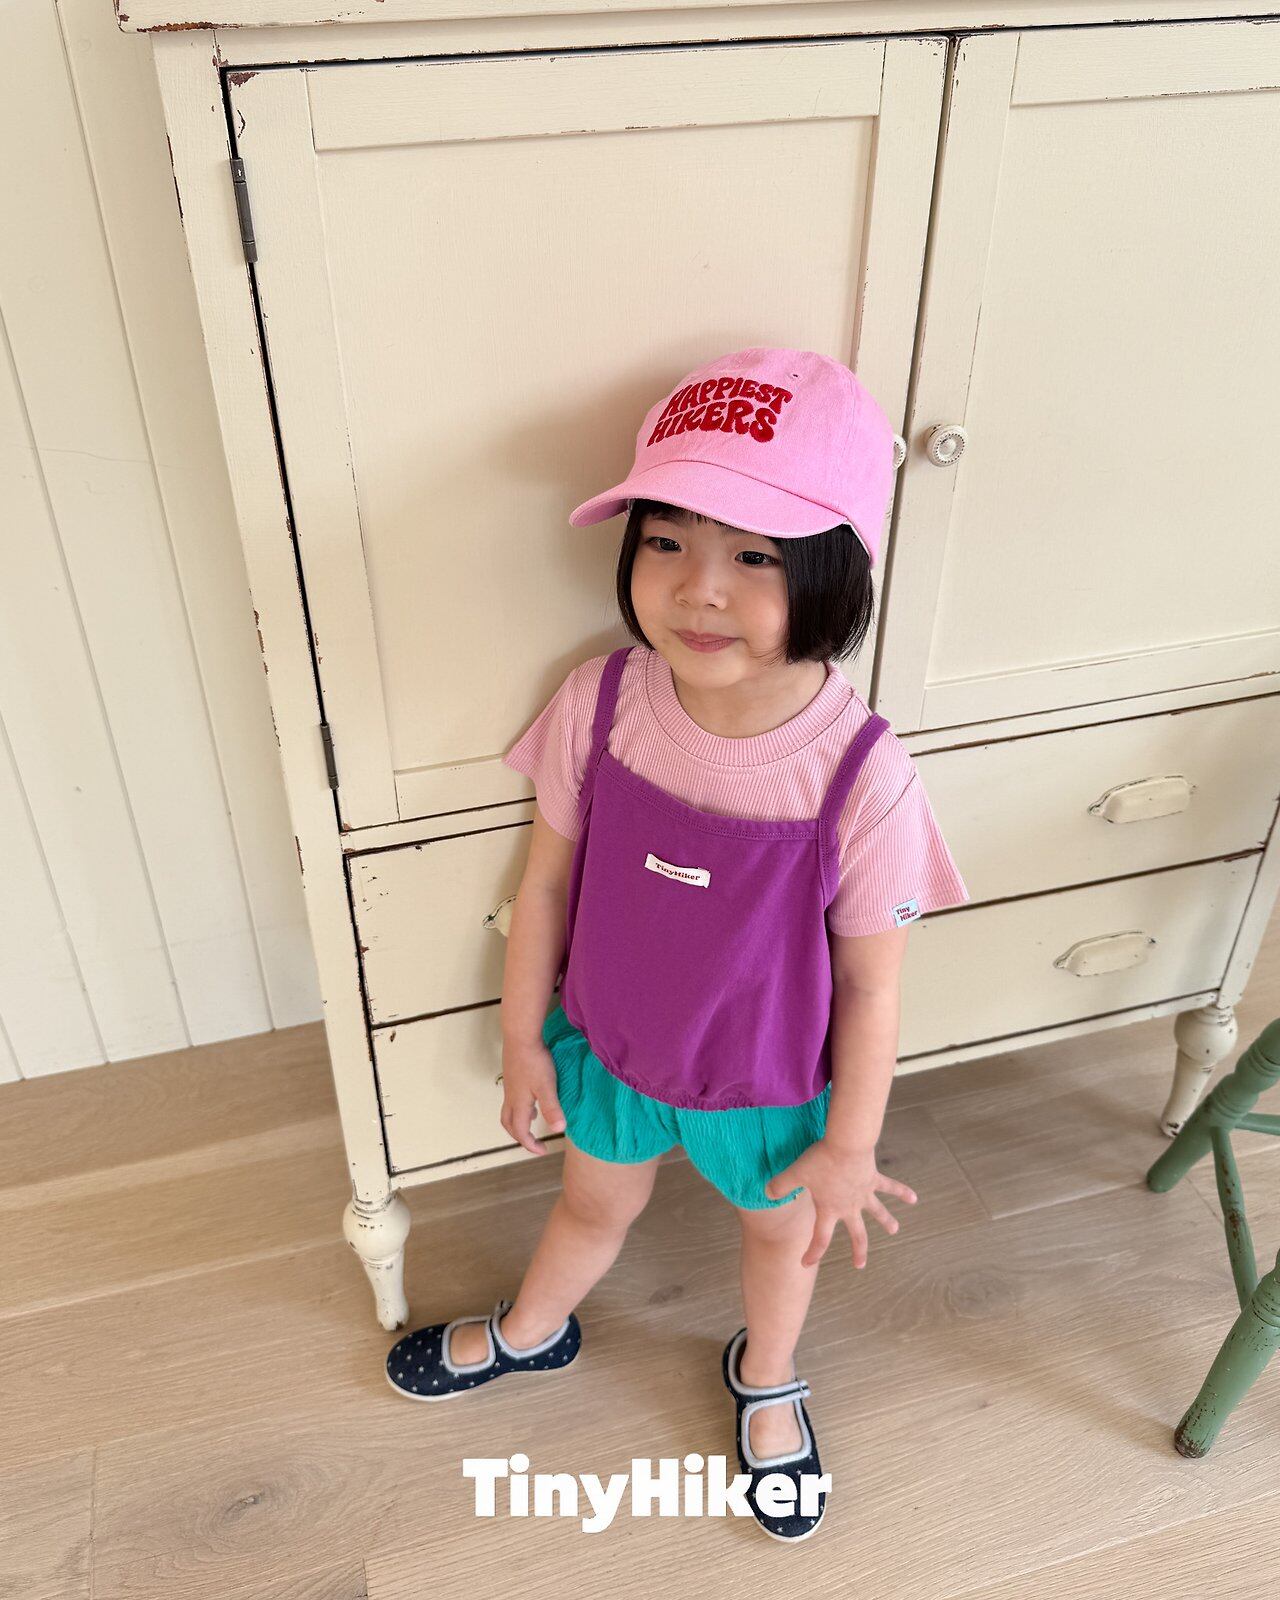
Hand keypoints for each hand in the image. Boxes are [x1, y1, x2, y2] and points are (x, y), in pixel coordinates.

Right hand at [499, 1037, 565, 1155]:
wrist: (520, 1036)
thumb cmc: (535, 1061)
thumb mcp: (547, 1086)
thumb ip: (552, 1108)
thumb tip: (559, 1129)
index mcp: (518, 1104)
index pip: (520, 1132)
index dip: (530, 1145)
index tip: (543, 1151)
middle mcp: (511, 1098)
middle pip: (508, 1125)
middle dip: (520, 1137)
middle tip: (533, 1143)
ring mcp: (510, 1087)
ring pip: (509, 1111)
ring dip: (519, 1121)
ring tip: (533, 1121)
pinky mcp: (512, 1076)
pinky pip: (513, 1099)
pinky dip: (521, 1107)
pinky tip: (533, 1099)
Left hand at [763, 1139, 916, 1269]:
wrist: (846, 1144)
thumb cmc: (820, 1161)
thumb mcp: (795, 1173)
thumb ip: (780, 1186)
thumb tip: (766, 1194)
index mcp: (830, 1209)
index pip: (820, 1238)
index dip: (812, 1253)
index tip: (805, 1264)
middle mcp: (849, 1206)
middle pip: (856, 1234)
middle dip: (858, 1251)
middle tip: (860, 1265)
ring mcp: (864, 1194)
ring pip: (877, 1213)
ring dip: (886, 1221)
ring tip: (894, 1230)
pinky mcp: (873, 1178)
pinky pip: (890, 1187)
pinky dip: (902, 1192)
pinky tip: (913, 1197)